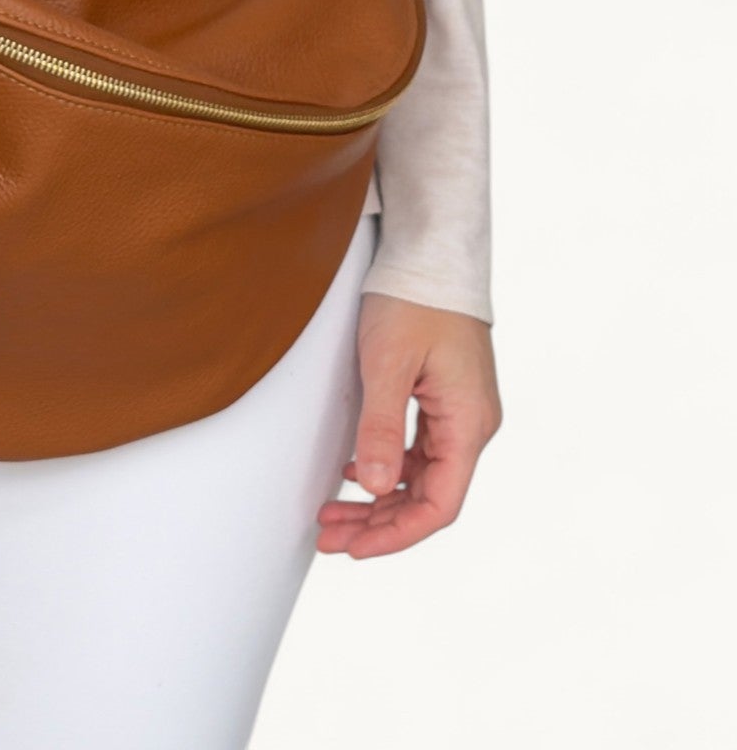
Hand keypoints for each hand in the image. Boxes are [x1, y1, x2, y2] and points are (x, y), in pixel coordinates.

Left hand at [316, 293, 501, 557]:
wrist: (430, 253)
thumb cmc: (412, 299)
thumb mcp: (386, 362)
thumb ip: (382, 427)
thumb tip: (377, 487)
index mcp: (467, 423)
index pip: (438, 505)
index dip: (396, 534)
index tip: (355, 547)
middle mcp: (471, 425)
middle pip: (428, 497)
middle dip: (379, 523)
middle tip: (329, 536)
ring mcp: (460, 413)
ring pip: (421, 476)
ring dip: (379, 498)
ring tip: (334, 513)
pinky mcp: (445, 399)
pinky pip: (420, 451)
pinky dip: (388, 468)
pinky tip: (355, 471)